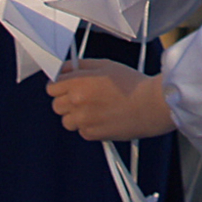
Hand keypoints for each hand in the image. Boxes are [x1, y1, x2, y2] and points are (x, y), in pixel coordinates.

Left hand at [46, 60, 173, 141]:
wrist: (150, 106)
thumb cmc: (132, 84)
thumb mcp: (106, 65)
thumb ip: (81, 65)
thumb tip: (65, 68)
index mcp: (79, 83)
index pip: (51, 87)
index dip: (59, 85)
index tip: (65, 85)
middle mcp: (77, 103)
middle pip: (56, 105)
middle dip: (65, 100)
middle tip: (81, 96)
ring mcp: (83, 121)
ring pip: (66, 120)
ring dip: (75, 115)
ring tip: (93, 108)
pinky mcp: (91, 135)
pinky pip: (80, 130)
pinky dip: (88, 125)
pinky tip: (103, 117)